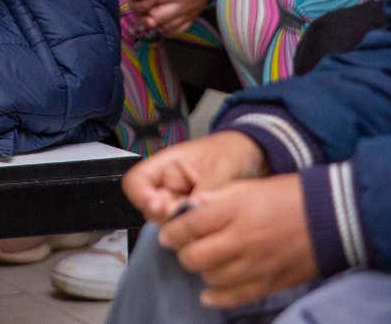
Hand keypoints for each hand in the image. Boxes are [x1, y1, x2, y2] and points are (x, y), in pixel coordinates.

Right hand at [123, 131, 269, 222]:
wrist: (254, 158)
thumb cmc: (234, 153)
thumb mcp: (222, 167)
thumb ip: (205, 191)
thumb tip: (191, 217)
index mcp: (167, 165)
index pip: (136, 182)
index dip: (142, 197)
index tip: (162, 208)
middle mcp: (167, 186)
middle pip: (149, 208)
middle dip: (168, 219)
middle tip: (193, 221)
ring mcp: (178, 203)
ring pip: (166, 223)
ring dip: (182, 230)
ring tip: (208, 228)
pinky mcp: (192, 217)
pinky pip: (184, 231)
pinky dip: (194, 235)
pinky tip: (211, 235)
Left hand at [144, 0, 209, 34]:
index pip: (156, 0)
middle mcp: (186, 6)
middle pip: (159, 16)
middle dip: (148, 10)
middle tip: (146, 2)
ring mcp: (190, 14)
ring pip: (166, 26)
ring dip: (155, 21)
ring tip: (151, 9)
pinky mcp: (192, 18)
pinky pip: (177, 30)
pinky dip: (167, 27)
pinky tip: (162, 19)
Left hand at [159, 174, 317, 308]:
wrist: (334, 218)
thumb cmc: (293, 196)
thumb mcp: (251, 185)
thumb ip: (219, 197)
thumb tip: (191, 207)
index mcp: (235, 208)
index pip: (189, 224)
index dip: (172, 230)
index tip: (168, 233)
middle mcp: (241, 238)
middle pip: (194, 255)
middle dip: (183, 252)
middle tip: (184, 248)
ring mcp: (254, 264)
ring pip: (210, 277)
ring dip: (201, 271)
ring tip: (203, 262)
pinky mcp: (268, 282)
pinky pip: (233, 296)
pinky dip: (217, 296)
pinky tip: (209, 292)